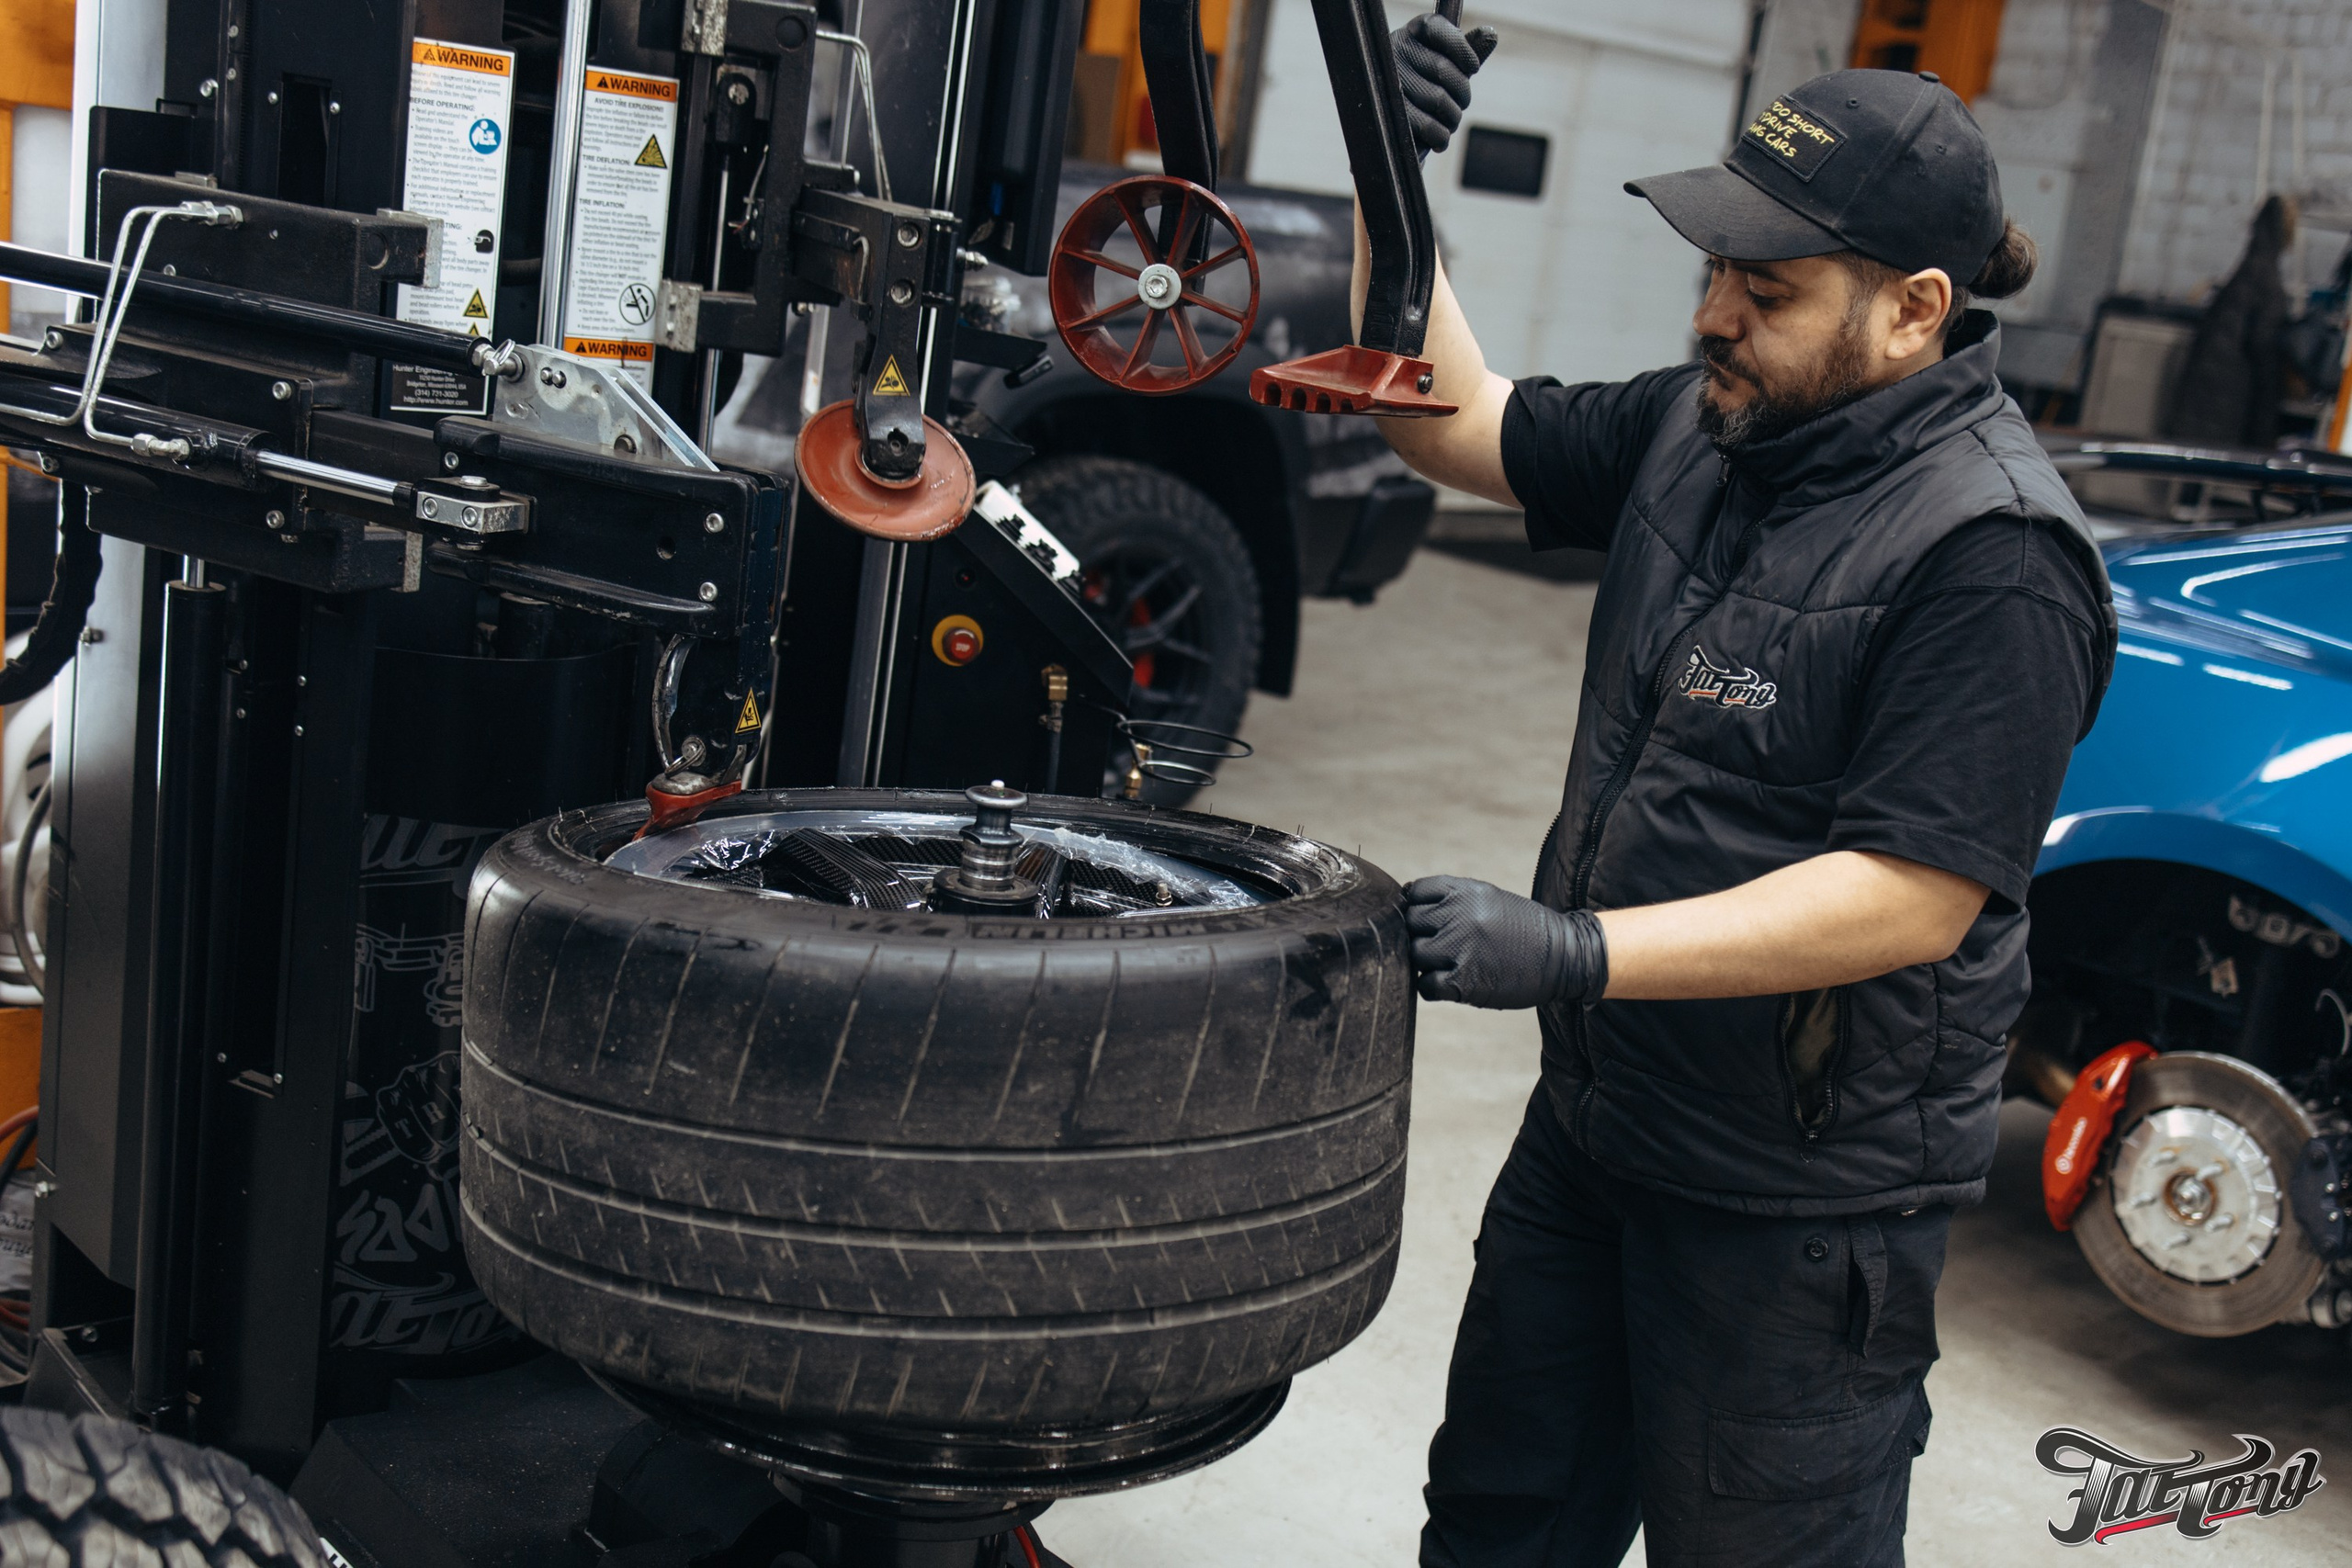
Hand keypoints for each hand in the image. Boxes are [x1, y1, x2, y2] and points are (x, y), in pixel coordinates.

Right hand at [1392, 10, 1500, 160]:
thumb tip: (1489, 34)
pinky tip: (1437, 139)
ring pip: (1438, 99)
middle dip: (1462, 93)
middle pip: (1443, 69)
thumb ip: (1466, 51)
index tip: (1473, 67)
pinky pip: (1428, 126)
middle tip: (1460, 104)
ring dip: (1453, 118)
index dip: (1461, 49)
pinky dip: (1441, 137)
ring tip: (1447, 122)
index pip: (1437, 29)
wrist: (1398, 135)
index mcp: (1409, 36)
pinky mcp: (1389, 118)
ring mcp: (1389, 86)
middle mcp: (1393, 55)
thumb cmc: (1428, 93)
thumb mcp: (1447, 68)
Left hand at [1404, 876, 1607, 1009]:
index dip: (1418, 908)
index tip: (1430, 922)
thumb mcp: (1489, 898)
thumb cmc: (1524, 928)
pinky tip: (1453, 982)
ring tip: (1451, 964)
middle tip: (1443, 946)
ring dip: (1427, 963)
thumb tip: (1407, 902)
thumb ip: (1451, 899)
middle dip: (1421, 935)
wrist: (1564, 956)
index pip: (1415, 893)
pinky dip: (1434, 987)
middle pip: (1410, 924)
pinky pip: (1425, 985)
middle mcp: (1459, 916)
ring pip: (1415, 955)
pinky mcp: (1464, 981)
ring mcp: (1460, 948)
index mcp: (1465, 891)